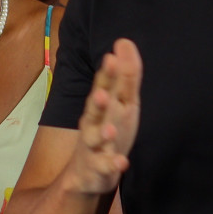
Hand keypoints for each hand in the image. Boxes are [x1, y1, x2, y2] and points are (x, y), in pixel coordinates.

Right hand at [67, 39, 141, 195]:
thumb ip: (125, 74)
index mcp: (101, 105)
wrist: (87, 173)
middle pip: (94, 111)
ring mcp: (94, 147)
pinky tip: (121, 163)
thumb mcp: (121, 101)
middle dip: (98, 102)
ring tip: (109, 130)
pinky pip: (104, 167)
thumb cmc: (108, 128)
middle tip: (101, 93)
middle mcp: (94, 123)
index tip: (111, 57)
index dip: (107, 74)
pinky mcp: (99, 169)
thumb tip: (123, 41)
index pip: (103, 87)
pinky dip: (111, 165)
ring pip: (95, 140)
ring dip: (102, 134)